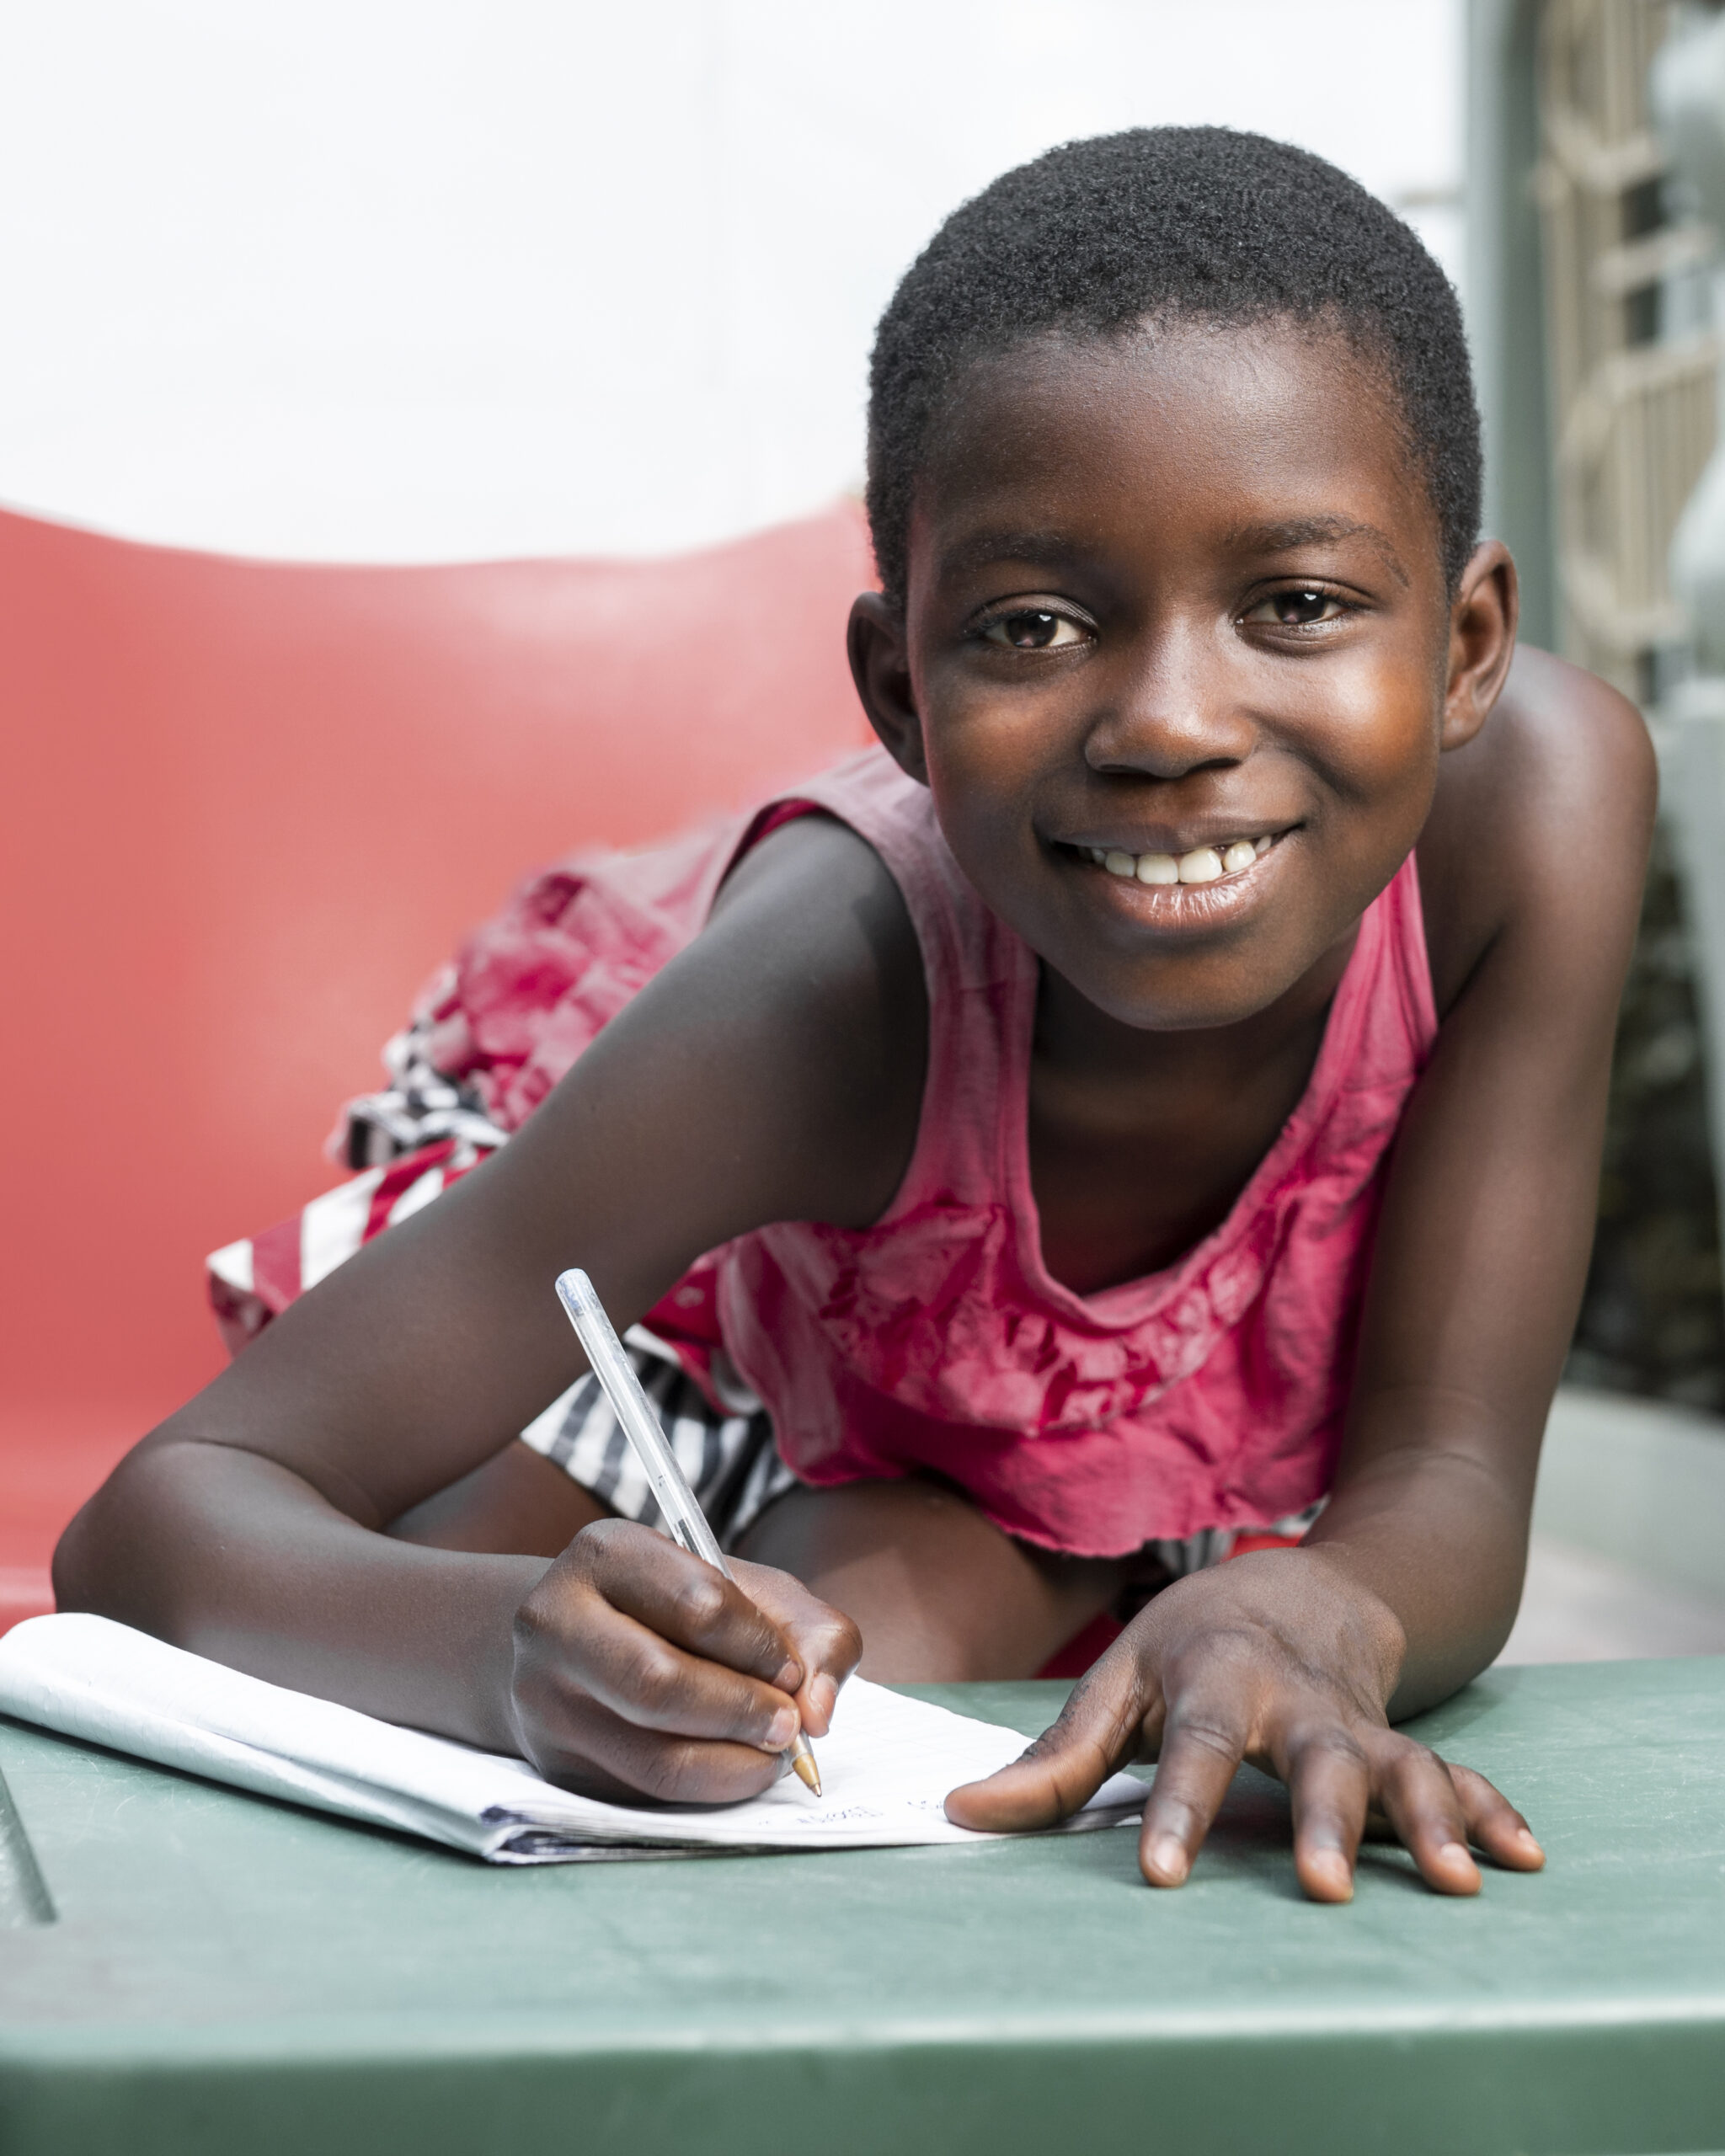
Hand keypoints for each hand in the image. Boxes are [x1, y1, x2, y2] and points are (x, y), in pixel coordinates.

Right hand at [506, 1518, 860, 1803]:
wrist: (571, 1640)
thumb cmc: (675, 1608)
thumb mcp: (746, 1589)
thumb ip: (809, 1631)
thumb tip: (820, 1712)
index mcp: (608, 1554)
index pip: (697, 1603)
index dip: (759, 1646)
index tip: (790, 1669)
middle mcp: (557, 1620)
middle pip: (659, 1684)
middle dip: (743, 1711)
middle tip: (789, 1725)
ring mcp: (542, 1697)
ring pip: (653, 1756)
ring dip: (736, 1764)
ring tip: (771, 1753)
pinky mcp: (555, 1761)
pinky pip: (646, 1794)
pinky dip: (709, 1789)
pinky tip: (734, 1767)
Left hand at [944, 1549, 1544, 1900]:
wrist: (1299, 1586)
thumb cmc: (1189, 1641)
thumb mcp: (1118, 1680)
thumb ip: (1053, 1757)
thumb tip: (963, 1813)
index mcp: (1213, 1681)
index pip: (1189, 1748)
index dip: (1174, 1809)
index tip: (1161, 1874)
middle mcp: (1293, 1702)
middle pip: (1310, 1757)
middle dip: (1321, 1818)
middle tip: (1324, 1883)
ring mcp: (1355, 1724)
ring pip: (1397, 1767)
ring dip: (1429, 1820)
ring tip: (1457, 1882)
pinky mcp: (1398, 1742)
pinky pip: (1454, 1774)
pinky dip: (1491, 1811)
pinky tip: (1523, 1858)